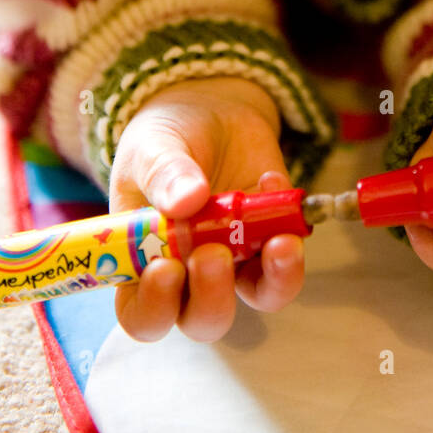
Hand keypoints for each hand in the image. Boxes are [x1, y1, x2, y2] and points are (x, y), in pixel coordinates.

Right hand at [108, 76, 303, 342]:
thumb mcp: (151, 148)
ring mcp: (236, 260)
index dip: (154, 307)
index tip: (164, 269)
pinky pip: (288, 255)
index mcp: (142, 264)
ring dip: (274, 279)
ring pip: (259, 296)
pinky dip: (290, 230)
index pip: (141, 315)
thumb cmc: (164, 140)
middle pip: (203, 319)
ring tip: (279, 242)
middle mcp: (189, 275)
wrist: (208, 112)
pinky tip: (271, 180)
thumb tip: (187, 199)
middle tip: (212, 253)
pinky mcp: (271, 239)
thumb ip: (163, 173)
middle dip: (212, 297)